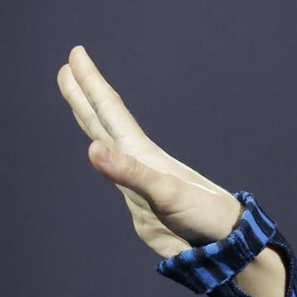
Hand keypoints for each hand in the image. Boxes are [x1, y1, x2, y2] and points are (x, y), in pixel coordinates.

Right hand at [57, 44, 242, 256]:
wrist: (225, 242)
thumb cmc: (203, 214)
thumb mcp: (165, 192)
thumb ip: (129, 172)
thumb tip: (92, 148)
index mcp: (142, 154)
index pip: (110, 111)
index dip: (91, 83)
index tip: (76, 54)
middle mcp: (138, 160)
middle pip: (105, 119)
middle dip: (85, 92)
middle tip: (70, 63)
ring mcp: (138, 179)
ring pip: (106, 140)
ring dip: (91, 117)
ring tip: (78, 97)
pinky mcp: (140, 201)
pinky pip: (115, 170)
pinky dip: (103, 154)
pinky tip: (102, 151)